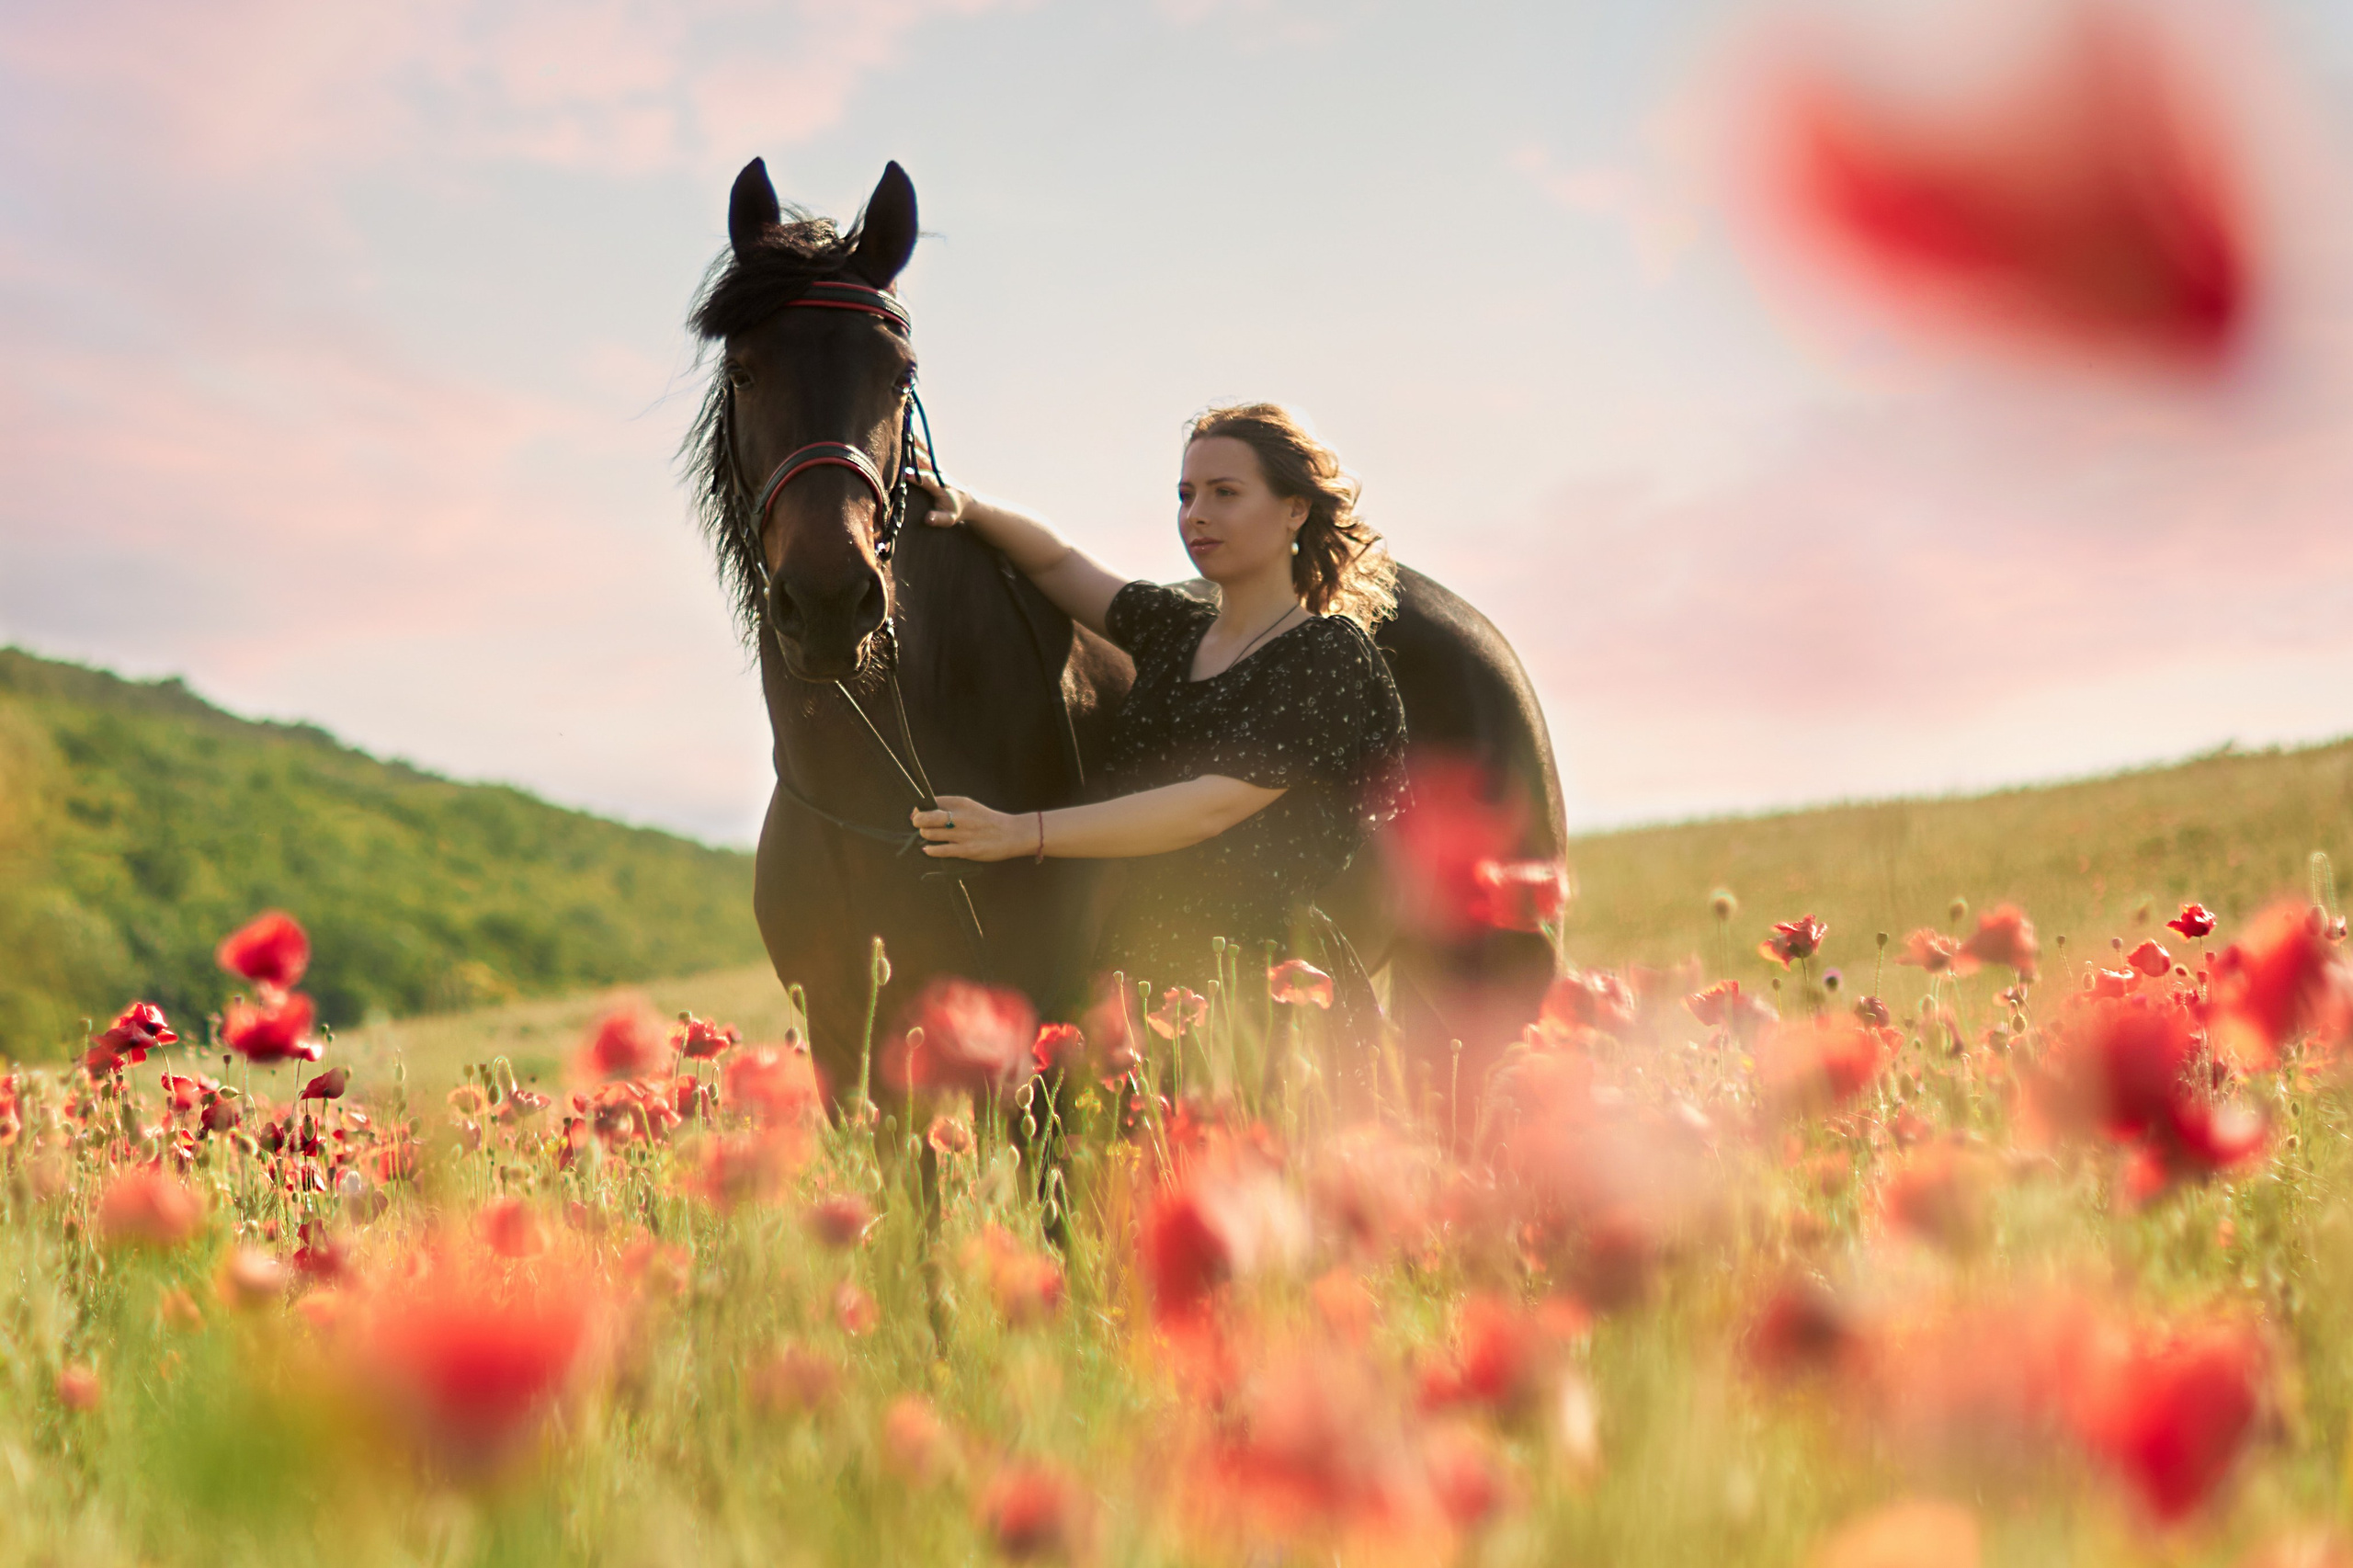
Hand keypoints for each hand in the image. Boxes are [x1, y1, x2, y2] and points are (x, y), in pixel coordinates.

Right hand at [909, 435, 964, 528]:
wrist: (968, 500)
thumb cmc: (956, 510)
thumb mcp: (950, 519)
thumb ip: (939, 519)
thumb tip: (928, 519)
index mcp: (940, 486)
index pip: (927, 479)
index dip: (917, 476)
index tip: (906, 474)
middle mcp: (937, 472)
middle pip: (923, 461)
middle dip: (910, 455)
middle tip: (896, 446)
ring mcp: (935, 466)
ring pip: (922, 451)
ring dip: (912, 441)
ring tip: (900, 428)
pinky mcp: (933, 463)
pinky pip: (923, 449)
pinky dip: (915, 439)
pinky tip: (906, 428)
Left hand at [913, 795, 1027, 860]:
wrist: (1012, 834)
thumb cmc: (986, 821)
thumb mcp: (968, 807)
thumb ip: (946, 807)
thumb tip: (917, 813)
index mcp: (960, 803)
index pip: (930, 802)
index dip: (920, 809)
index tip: (920, 815)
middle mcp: (959, 816)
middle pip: (925, 817)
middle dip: (918, 822)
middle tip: (921, 826)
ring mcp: (962, 834)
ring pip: (929, 834)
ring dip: (926, 836)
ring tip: (932, 836)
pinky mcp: (966, 850)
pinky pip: (939, 850)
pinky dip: (930, 850)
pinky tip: (929, 849)